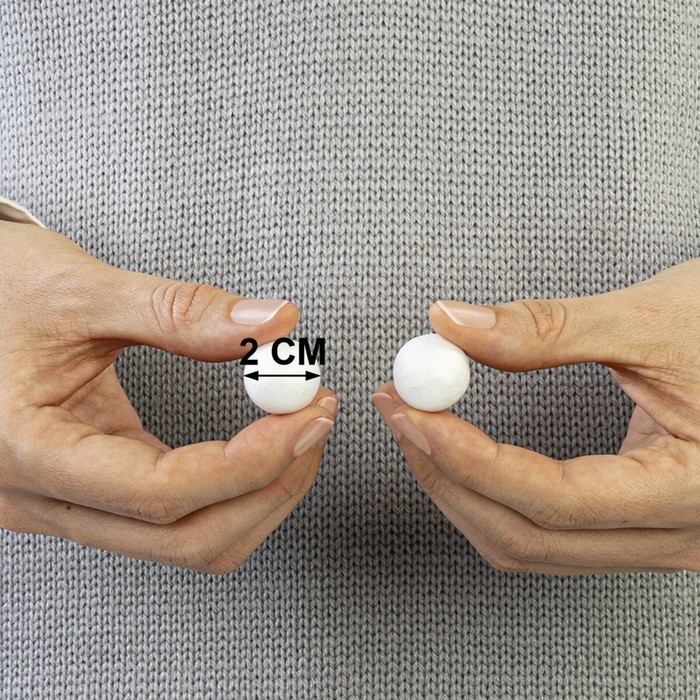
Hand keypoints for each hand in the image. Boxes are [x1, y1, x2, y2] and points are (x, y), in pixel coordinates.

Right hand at [0, 221, 336, 572]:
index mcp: (29, 450)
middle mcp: (45, 498)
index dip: (249, 460)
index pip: (163, 492)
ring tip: (296, 432)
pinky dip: (231, 491)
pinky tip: (258, 448)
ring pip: (186, 543)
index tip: (303, 414)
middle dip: (269, 485)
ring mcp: (67, 506)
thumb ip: (181, 311)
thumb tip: (273, 324)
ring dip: (258, 495)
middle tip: (313, 421)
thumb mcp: (81, 290)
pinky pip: (174, 523)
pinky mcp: (90, 495)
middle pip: (186, 539)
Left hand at [373, 259, 699, 574]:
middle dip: (449, 475)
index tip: (416, 409)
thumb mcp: (654, 319)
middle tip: (403, 412)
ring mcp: (659, 538)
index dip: (470, 456)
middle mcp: (679, 532)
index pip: (554, 498)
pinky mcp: (640, 524)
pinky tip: (466, 454)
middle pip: (529, 536)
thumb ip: (546, 330)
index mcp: (695, 487)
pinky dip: (494, 495)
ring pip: (532, 545)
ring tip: (422, 426)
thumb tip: (455, 327)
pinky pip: (549, 534)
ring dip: (463, 489)